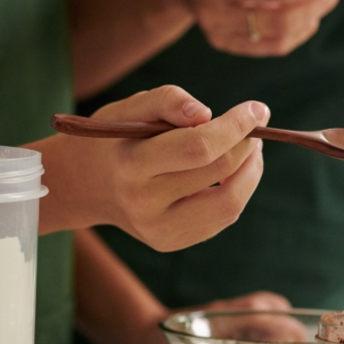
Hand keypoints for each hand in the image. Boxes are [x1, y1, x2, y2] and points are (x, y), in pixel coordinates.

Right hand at [32, 85, 268, 250]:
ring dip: (251, 171)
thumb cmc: (115, 139)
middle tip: (255, 126)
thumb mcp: (130, 108)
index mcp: (132, 165)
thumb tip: (206, 113)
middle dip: (248, 145)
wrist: (86, 185)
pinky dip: (237, 191)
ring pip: (230, 204)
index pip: (198, 148)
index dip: (236, 127)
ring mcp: (159, 230)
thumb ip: (167, 100)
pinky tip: (231, 172)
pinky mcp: (171, 243)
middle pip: (220, 174)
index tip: (257, 109)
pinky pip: (222, 218)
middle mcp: (144, 204)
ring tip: (249, 148)